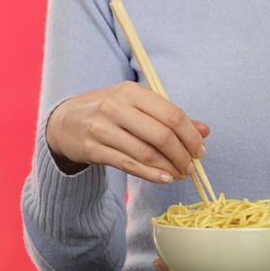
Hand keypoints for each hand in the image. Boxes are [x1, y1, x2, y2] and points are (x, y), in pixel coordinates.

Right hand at [46, 81, 209, 180]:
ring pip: (145, 153)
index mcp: (131, 92)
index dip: (190, 135)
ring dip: (168, 167)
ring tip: (180, 174)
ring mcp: (102, 128)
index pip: (171, 114)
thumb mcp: (136, 105)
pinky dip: (150, 174)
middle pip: (161, 135)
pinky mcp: (93, 149)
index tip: (201, 150)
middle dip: (182, 155)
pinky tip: (164, 179)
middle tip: (191, 166)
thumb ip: (169, 116)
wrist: (65, 121)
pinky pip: (128, 165)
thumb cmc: (107, 111)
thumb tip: (205, 130)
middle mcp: (115, 107)